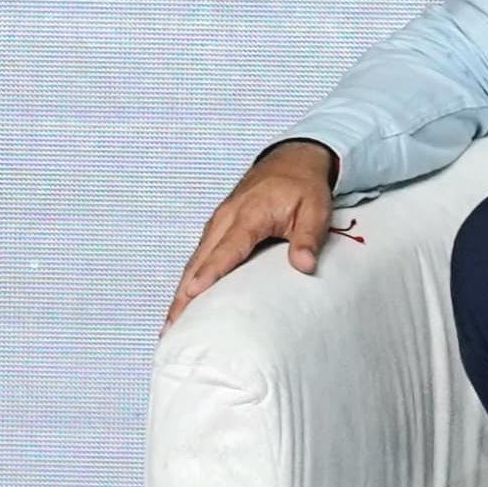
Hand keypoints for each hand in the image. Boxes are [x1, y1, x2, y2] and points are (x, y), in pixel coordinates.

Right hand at [166, 139, 340, 325]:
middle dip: (183, 294)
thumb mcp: (315, 209)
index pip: (226, 248)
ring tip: (172, 323)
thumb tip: (305, 266)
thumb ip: (308, 238)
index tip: (192, 292)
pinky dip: (188, 279)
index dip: (209, 272)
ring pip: (194, 261)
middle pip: (199, 260)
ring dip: (181, 291)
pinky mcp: (217, 228)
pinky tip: (185, 299)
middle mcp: (226, 219)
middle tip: (172, 326)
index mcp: (249, 215)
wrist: (290, 161)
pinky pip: (199, 256)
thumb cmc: (303, 187)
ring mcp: (218, 223)